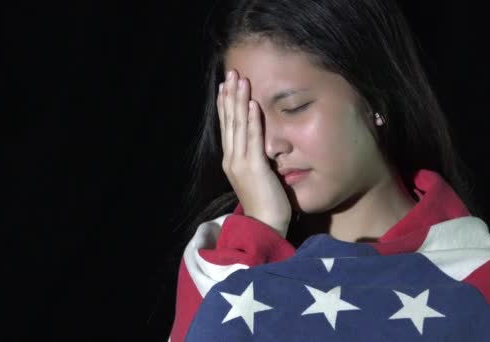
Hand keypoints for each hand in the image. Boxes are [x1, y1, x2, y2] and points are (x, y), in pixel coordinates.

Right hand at [217, 69, 291, 236]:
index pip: (227, 128)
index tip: (225, 87)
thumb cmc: (264, 205)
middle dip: (230, 96)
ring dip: (239, 101)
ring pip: (238, 126)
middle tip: (230, 74)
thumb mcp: (257, 177)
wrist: (264, 227)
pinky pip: (253, 139)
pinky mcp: (254, 168)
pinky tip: (253, 104)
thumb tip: (260, 147)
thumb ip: (255, 160)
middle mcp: (232, 159)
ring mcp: (241, 163)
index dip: (226, 106)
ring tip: (240, 80)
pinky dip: (253, 121)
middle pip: (229, 122)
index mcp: (232, 161)